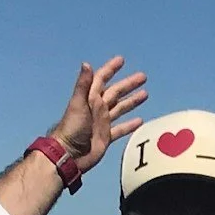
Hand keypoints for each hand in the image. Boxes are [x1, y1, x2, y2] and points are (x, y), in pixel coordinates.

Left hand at [50, 56, 146, 175]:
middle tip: (143, 77)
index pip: (102, 79)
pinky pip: (121, 128)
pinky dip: (130, 125)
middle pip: (116, 92)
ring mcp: (103, 122)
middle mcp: (98, 108)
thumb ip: (83, 85)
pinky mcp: (106, 136)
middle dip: (128, 84)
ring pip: (120, 108)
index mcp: (90, 98)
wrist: (69, 154)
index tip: (122, 60)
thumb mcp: (78, 104)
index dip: (111, 69)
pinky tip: (140, 121)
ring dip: (132, 101)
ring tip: (145, 94)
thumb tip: (87, 64)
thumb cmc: (71, 128)